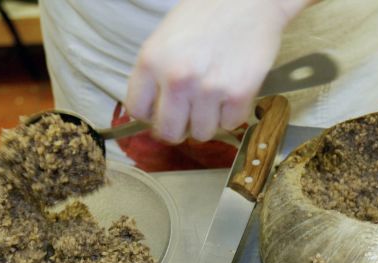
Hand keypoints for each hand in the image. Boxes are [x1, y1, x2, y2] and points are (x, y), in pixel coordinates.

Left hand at [125, 0, 311, 142]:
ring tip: (214, 98)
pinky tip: (233, 90)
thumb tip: (153, 110)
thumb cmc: (206, 14)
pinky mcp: (239, 95)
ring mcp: (208, 89)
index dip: (152, 114)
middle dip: (178, 127)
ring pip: (201, 133)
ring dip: (208, 121)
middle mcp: (177, 79)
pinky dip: (233, 113)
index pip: (138, 111)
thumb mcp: (166, 37)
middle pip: (168, 132)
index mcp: (151, 62)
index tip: (162, 110)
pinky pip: (231, 124)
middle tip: (189, 115)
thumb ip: (155, 73)